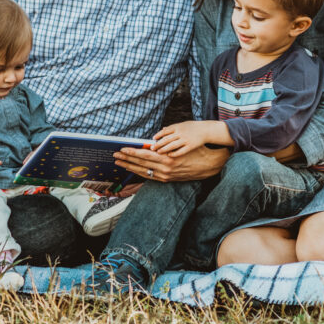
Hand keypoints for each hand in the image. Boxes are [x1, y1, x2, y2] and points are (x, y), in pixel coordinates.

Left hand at [114, 143, 228, 182]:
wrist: (209, 165)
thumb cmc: (194, 151)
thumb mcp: (179, 145)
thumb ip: (163, 146)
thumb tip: (147, 144)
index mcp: (167, 159)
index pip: (144, 155)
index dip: (131, 152)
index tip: (121, 149)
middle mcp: (165, 169)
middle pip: (141, 164)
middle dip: (126, 159)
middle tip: (114, 155)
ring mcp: (166, 176)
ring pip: (143, 172)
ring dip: (130, 167)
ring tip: (119, 162)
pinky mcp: (167, 180)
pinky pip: (150, 177)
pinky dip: (140, 172)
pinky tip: (132, 169)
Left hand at [152, 121, 208, 156]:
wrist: (206, 130)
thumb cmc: (193, 127)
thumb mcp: (182, 124)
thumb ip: (172, 128)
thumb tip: (162, 129)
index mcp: (178, 126)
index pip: (165, 131)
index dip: (158, 135)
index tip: (153, 139)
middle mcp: (181, 133)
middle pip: (166, 139)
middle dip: (158, 144)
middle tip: (152, 148)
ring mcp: (185, 140)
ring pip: (172, 145)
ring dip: (164, 149)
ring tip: (158, 152)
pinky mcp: (190, 146)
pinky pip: (180, 151)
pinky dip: (174, 153)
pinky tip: (169, 155)